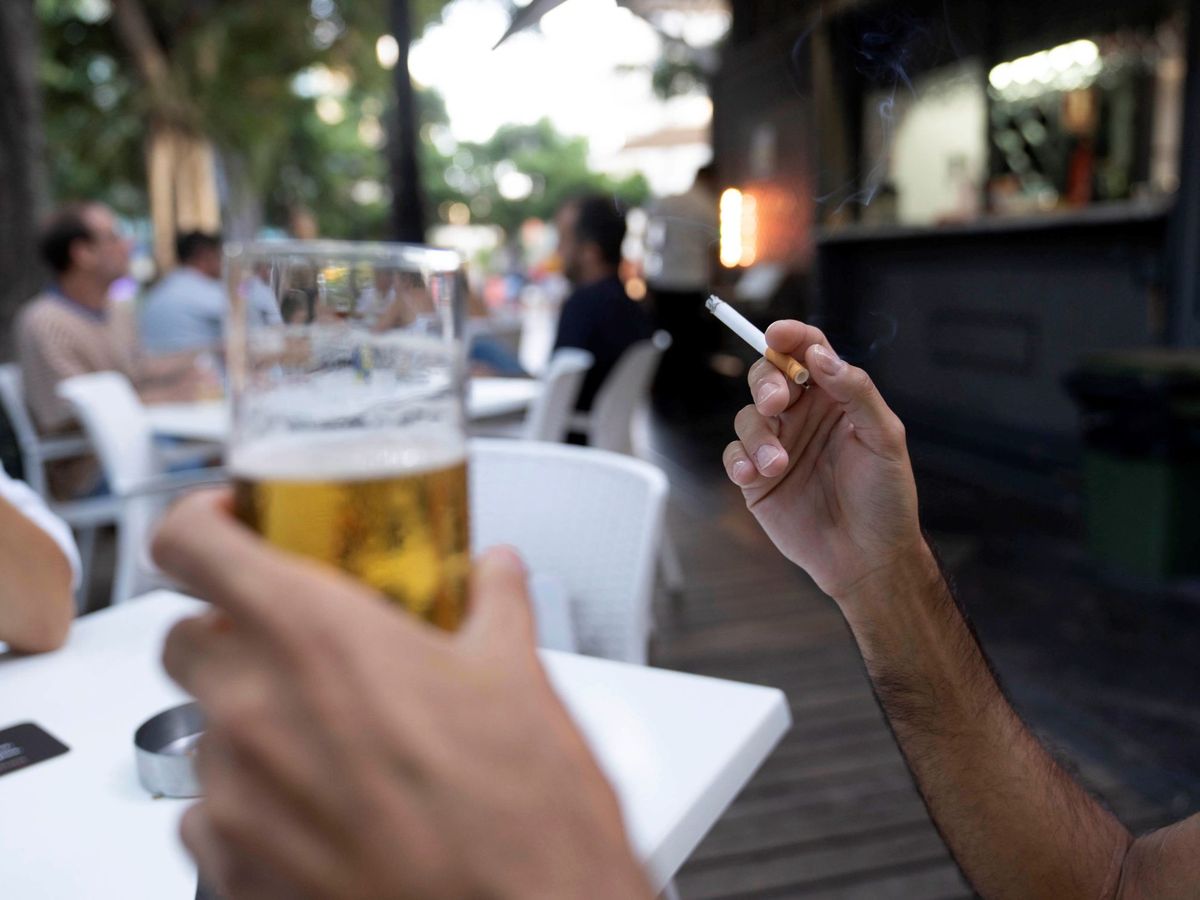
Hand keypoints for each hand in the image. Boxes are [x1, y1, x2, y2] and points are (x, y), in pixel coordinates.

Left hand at [154, 491, 649, 899]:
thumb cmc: (521, 811)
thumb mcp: (519, 678)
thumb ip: (495, 604)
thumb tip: (495, 572)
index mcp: (318, 637)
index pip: (189, 544)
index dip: (199, 522)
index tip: (229, 526)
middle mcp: (256, 709)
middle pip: (183, 637)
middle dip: (227, 629)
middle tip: (292, 642)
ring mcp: (235, 795)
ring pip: (201, 728)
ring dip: (249, 720)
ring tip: (328, 738)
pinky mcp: (232, 869)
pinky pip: (208, 814)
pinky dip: (248, 801)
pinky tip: (317, 806)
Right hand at [723, 321, 924, 601]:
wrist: (868, 557)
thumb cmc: (885, 498)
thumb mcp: (884, 438)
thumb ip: (855, 392)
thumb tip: (820, 355)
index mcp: (835, 398)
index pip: (808, 352)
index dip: (792, 336)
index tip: (777, 334)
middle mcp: (803, 417)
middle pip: (768, 376)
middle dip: (767, 383)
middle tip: (778, 404)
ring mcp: (777, 446)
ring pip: (748, 417)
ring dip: (758, 436)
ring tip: (778, 465)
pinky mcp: (756, 478)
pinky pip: (734, 455)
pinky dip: (739, 460)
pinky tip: (752, 475)